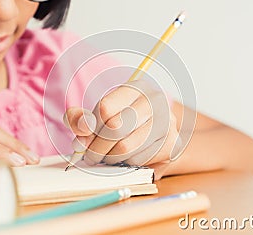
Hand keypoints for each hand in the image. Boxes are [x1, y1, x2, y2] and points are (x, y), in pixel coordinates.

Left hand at [64, 80, 183, 179]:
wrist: (158, 135)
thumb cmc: (125, 122)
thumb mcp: (99, 114)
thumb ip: (80, 117)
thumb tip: (82, 129)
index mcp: (136, 88)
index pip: (105, 108)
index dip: (89, 128)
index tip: (83, 140)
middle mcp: (155, 101)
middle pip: (115, 128)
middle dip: (97, 148)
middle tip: (90, 156)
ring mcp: (167, 122)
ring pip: (125, 147)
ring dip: (110, 158)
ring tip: (106, 158)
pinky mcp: (172, 144)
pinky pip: (139, 160)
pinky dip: (126, 164)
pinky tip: (125, 159)